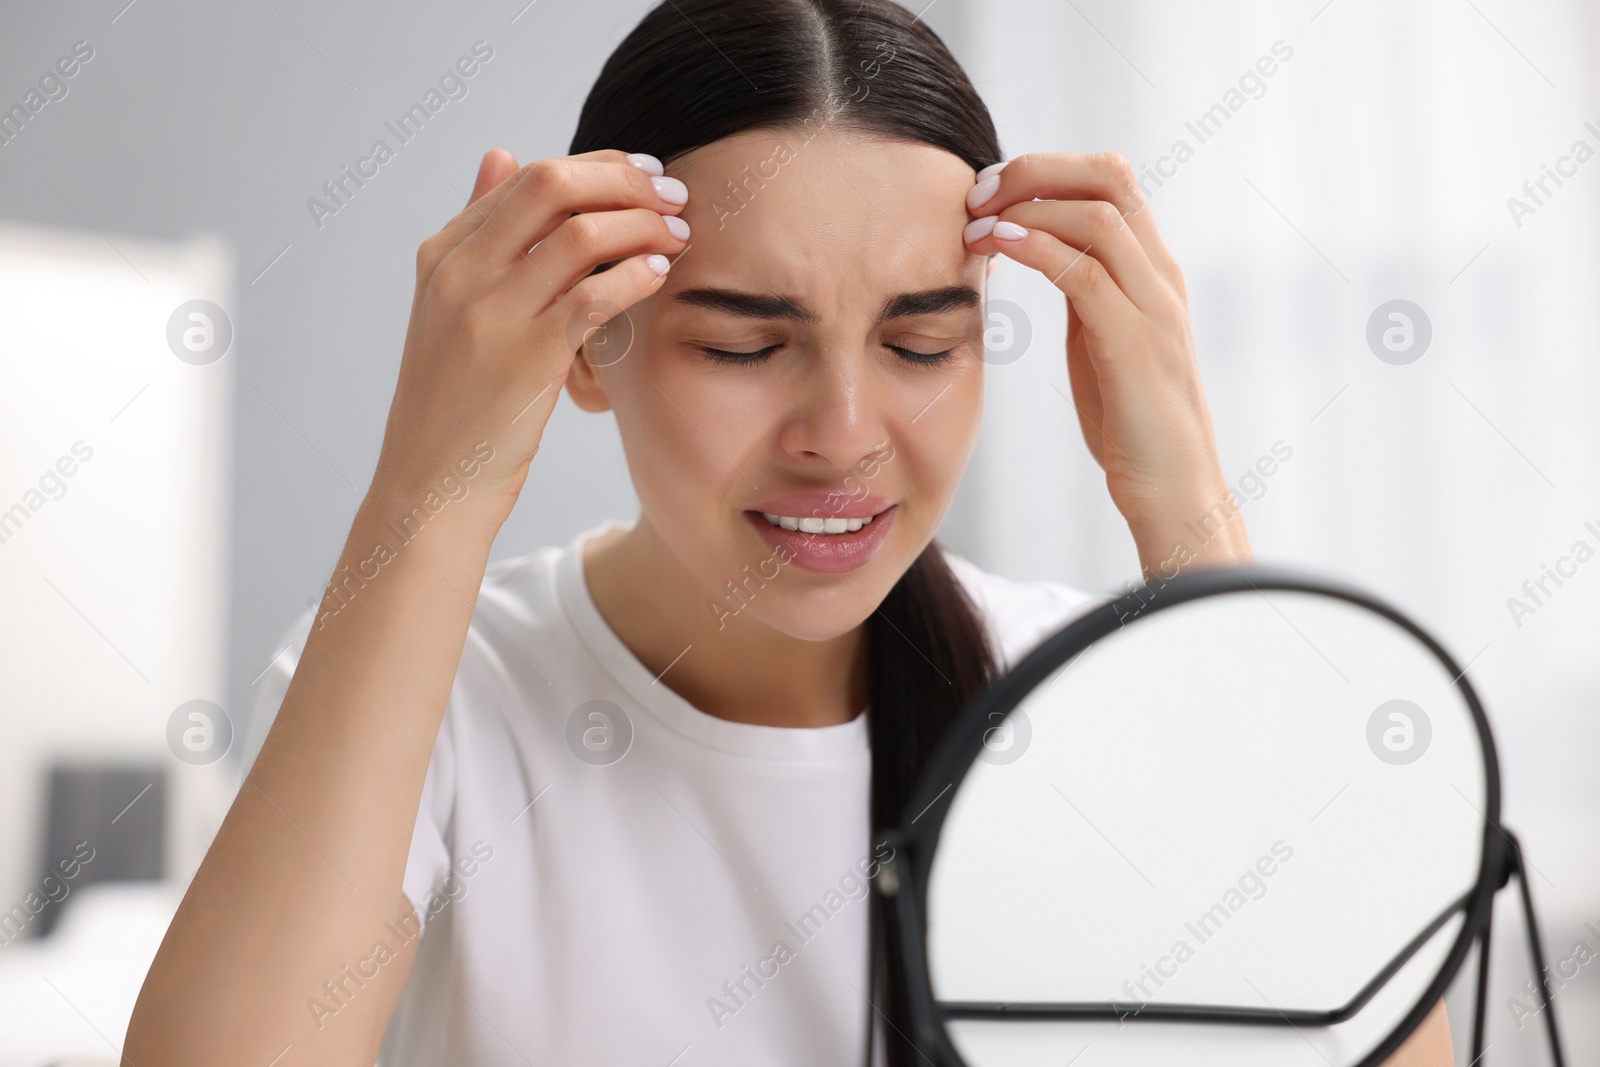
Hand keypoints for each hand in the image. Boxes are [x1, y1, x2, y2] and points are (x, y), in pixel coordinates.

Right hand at [369, 146, 688, 529]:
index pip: (530, 176)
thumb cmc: (456, 401)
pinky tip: (660, 274)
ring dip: (643, 226)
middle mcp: (461, 274)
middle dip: (626, 182)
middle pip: (553, 186)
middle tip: (674, 196)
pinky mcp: (524, 359)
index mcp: (444, 253)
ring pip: (581, 234)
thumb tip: (501, 152)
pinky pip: (595, 295)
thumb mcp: (452, 306)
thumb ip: (481, 230)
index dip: (599, 167)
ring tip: (679, 236)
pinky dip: (637, 275)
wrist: (432, 483)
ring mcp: (490, 315)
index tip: (646, 177)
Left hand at [963, 152, 1251, 575]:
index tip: (988, 190)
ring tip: (974, 223)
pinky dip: (1037, 248)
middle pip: (1109, 177)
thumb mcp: (1101, 336)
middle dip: (1036, 170)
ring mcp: (1153, 307)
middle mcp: (1160, 276)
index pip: (1109, 180)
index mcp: (1152, 270)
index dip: (1046, 169)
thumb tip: (1035, 247)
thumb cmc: (1130, 419)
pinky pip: (1086, 274)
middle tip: (976, 192)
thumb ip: (1082, 287)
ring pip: (1099, 215)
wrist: (1172, 486)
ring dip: (1026, 208)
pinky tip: (998, 247)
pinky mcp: (1135, 345)